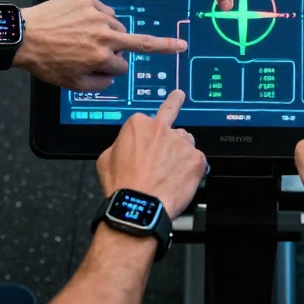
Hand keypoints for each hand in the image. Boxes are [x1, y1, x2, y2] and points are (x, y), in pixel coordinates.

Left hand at [15, 0, 186, 90]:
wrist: (22, 35)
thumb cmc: (45, 61)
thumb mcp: (72, 84)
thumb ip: (99, 83)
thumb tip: (113, 75)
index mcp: (102, 57)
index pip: (123, 66)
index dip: (114, 69)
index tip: (126, 67)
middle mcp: (104, 35)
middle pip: (136, 42)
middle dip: (155, 46)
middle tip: (179, 45)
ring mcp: (96, 15)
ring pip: (117, 26)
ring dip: (110, 32)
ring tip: (85, 36)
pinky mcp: (86, 0)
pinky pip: (103, 10)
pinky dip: (98, 17)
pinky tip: (80, 23)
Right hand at [97, 90, 207, 219]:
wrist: (139, 206)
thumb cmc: (122, 186)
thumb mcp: (106, 159)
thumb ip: (120, 144)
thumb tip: (127, 146)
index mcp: (138, 124)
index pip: (146, 121)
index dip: (145, 136)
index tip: (146, 139)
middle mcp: (161, 128)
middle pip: (170, 124)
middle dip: (173, 116)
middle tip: (178, 96)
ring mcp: (181, 142)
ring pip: (186, 142)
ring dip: (181, 152)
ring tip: (171, 172)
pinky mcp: (196, 158)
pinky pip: (197, 160)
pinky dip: (192, 170)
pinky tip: (180, 181)